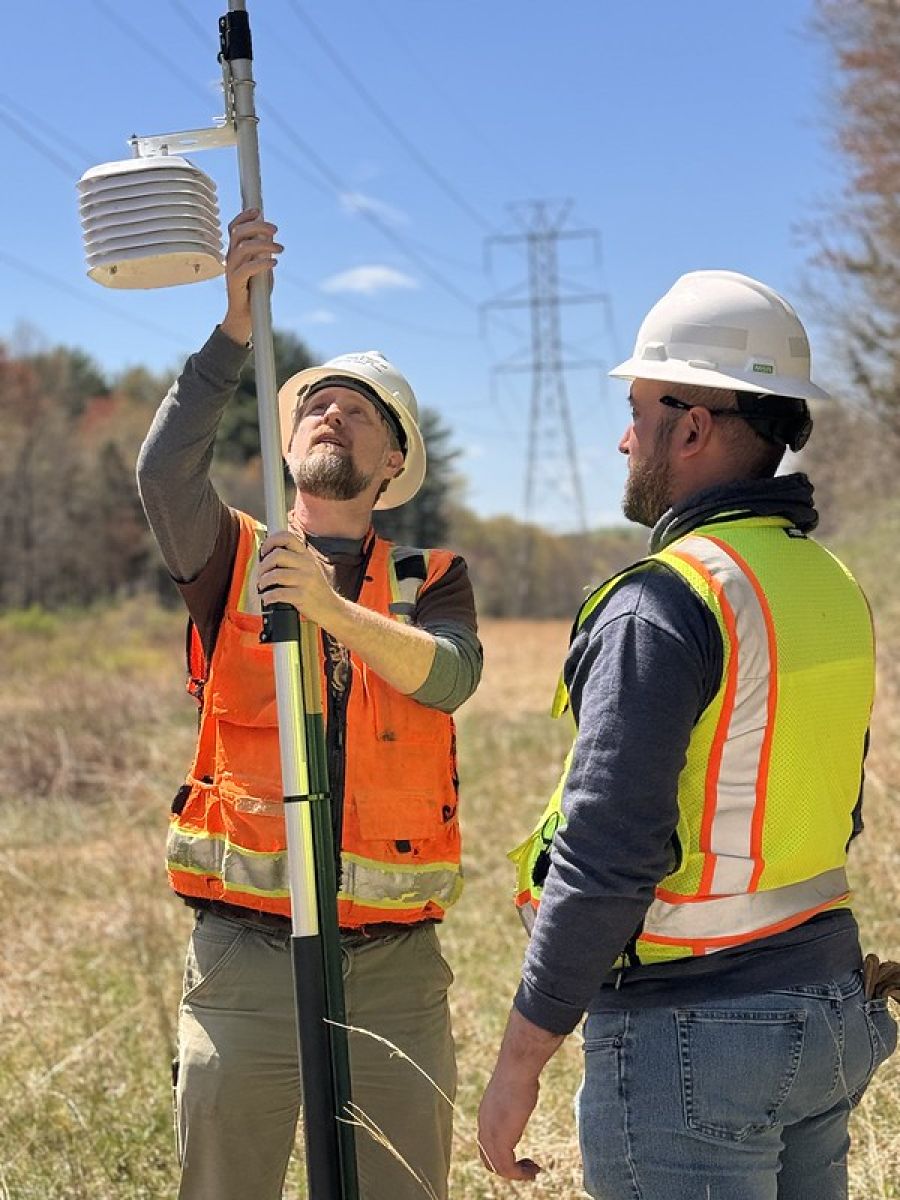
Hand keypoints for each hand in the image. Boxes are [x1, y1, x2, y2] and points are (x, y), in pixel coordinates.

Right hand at [221, 209, 282, 345]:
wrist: (246, 318)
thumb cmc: (255, 293)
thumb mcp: (263, 268)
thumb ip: (264, 252)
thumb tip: (270, 236)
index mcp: (235, 252)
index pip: (234, 228)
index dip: (244, 216)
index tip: (258, 211)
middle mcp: (230, 258)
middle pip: (239, 233)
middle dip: (258, 226)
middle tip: (276, 230)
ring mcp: (231, 270)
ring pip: (243, 248)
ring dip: (264, 244)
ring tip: (280, 249)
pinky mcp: (235, 283)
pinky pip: (247, 268)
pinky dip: (262, 263)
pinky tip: (274, 263)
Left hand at [257, 531, 342, 627]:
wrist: (331, 608)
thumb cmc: (315, 589)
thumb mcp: (309, 569)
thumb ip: (293, 560)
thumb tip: (267, 556)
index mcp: (306, 556)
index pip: (287, 537)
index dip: (270, 541)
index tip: (264, 551)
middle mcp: (306, 565)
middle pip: (278, 555)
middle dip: (263, 565)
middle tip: (261, 574)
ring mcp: (305, 581)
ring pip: (276, 574)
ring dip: (263, 581)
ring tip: (263, 587)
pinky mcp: (302, 596)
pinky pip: (279, 593)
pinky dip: (268, 597)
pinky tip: (268, 599)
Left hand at [477, 1063, 541, 1181]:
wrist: (517, 1069)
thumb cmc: (520, 1076)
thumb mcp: (514, 1094)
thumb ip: (513, 1104)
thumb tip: (522, 1095)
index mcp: (485, 1117)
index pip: (486, 1148)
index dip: (503, 1157)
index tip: (522, 1158)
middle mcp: (484, 1127)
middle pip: (489, 1161)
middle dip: (509, 1169)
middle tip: (529, 1169)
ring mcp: (490, 1134)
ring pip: (498, 1167)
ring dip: (517, 1174)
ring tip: (534, 1171)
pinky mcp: (500, 1139)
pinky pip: (506, 1168)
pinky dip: (520, 1174)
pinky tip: (533, 1168)